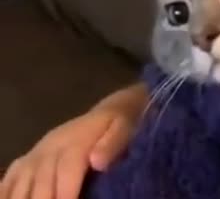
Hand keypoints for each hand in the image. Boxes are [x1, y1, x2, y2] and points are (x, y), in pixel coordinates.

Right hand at [0, 85, 144, 198]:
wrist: (109, 111)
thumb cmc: (121, 124)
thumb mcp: (124, 128)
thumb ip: (112, 144)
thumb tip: (97, 162)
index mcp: (75, 141)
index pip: (67, 168)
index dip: (65, 191)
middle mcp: (50, 147)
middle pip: (42, 180)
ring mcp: (36, 153)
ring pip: (22, 180)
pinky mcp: (28, 159)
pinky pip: (10, 177)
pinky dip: (6, 191)